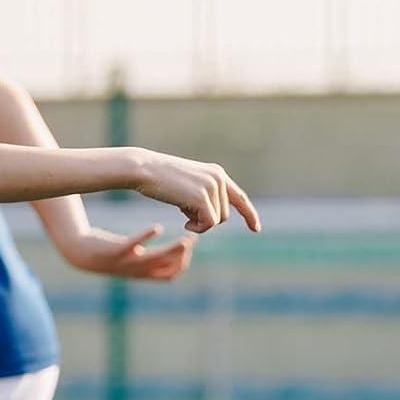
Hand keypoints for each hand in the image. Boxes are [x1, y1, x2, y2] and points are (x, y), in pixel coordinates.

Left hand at [60, 227, 194, 280]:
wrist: (79, 253)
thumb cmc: (109, 252)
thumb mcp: (133, 257)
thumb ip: (151, 257)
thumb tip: (171, 251)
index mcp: (141, 273)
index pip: (171, 274)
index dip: (183, 262)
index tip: (189, 244)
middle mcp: (136, 270)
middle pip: (168, 269)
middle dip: (183, 256)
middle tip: (193, 239)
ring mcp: (126, 261)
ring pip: (156, 259)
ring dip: (173, 250)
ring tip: (187, 239)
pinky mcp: (115, 249)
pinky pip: (134, 245)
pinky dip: (148, 237)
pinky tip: (158, 228)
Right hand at [132, 150, 259, 234]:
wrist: (144, 170)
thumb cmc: (161, 180)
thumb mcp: (188, 186)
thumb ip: (205, 196)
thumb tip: (216, 218)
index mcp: (217, 173)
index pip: (239, 197)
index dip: (249, 214)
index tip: (255, 229)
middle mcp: (218, 178)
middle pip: (224, 216)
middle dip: (205, 220)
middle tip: (184, 209)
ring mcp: (212, 187)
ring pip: (216, 222)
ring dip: (199, 223)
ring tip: (181, 208)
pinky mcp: (203, 197)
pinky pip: (208, 224)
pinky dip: (196, 228)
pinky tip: (183, 220)